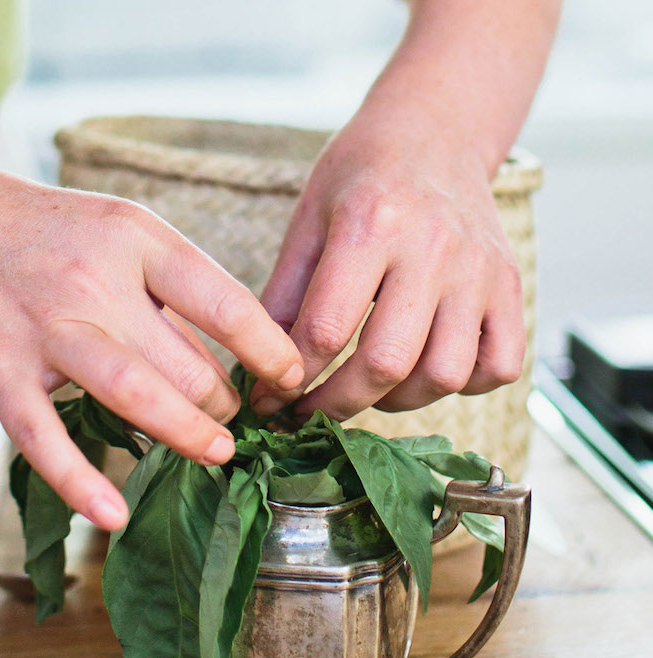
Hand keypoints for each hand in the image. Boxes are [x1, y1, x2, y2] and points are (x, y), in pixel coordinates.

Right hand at [0, 138, 303, 528]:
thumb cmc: (43, 233)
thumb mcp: (118, 234)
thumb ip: (170, 292)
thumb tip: (230, 357)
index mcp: (136, 239)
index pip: (225, 301)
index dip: (270, 348)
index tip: (294, 378)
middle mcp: (94, 280)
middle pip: (186, 362)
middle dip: (224, 402)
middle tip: (234, 419)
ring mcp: (45, 327)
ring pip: (134, 394)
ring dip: (187, 435)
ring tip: (218, 453)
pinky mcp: (0, 370)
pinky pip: (46, 437)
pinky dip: (80, 482)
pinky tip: (113, 516)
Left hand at [251, 107, 524, 420]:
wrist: (436, 130)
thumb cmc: (361, 176)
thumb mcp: (308, 219)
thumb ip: (285, 295)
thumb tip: (260, 369)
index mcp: (371, 224)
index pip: (326, 329)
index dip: (291, 379)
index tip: (271, 401)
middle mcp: (434, 247)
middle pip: (387, 362)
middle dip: (337, 404)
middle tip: (311, 412)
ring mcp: (481, 269)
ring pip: (445, 374)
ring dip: (397, 401)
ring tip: (368, 389)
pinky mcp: (511, 285)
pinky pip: (499, 366)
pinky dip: (461, 385)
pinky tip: (426, 369)